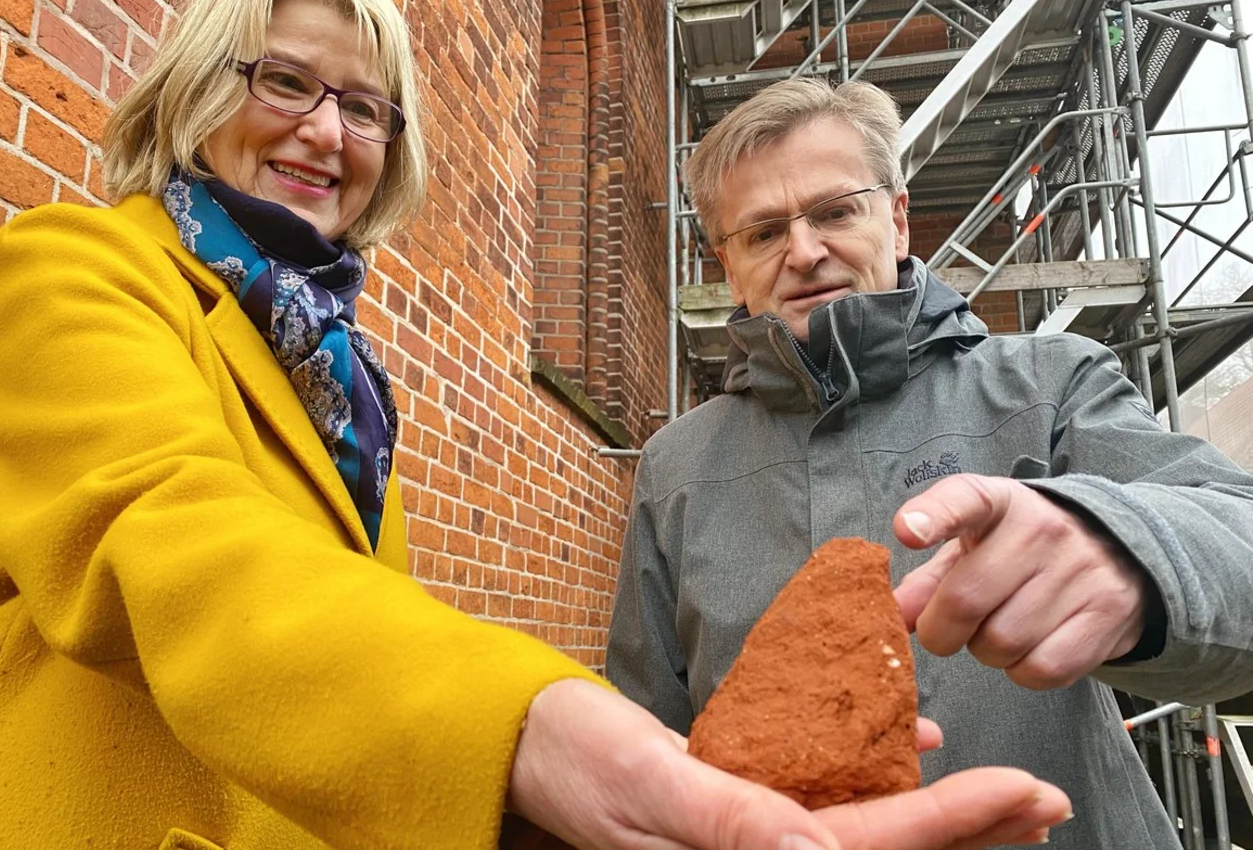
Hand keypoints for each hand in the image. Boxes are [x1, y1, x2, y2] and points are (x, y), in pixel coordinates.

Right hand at [507, 679, 1070, 849]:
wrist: (524, 736)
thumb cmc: (572, 754)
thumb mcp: (646, 780)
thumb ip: (729, 817)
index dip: (953, 824)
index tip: (1025, 792)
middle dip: (969, 831)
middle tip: (1048, 802)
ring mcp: (746, 836)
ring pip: (861, 830)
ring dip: (935, 812)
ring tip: (1008, 793)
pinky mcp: (737, 805)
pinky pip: (821, 801)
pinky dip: (873, 780)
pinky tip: (909, 749)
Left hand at [894, 473, 1149, 688]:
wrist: (1118, 551)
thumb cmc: (1021, 551)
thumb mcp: (973, 546)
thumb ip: (930, 578)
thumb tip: (895, 612)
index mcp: (997, 502)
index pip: (962, 500)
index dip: (932, 517)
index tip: (907, 532)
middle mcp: (1040, 529)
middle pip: (965, 600)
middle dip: (940, 632)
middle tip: (947, 631)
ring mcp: (1079, 570)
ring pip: (1002, 643)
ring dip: (987, 652)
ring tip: (999, 629)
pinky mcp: (1106, 613)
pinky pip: (1042, 669)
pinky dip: (1023, 672)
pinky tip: (1029, 648)